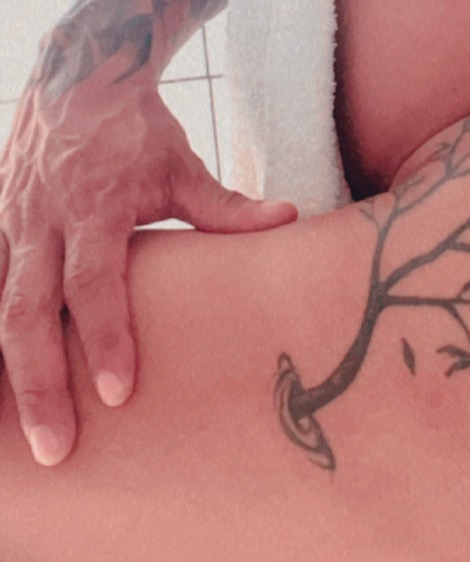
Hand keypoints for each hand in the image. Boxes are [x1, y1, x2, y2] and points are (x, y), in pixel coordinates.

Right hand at [0, 79, 296, 466]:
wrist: (77, 81)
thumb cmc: (137, 132)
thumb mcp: (184, 166)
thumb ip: (228, 207)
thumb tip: (288, 220)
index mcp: (92, 209)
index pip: (93, 286)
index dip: (105, 340)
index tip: (119, 394)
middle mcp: (40, 222)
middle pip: (25, 314)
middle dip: (37, 387)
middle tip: (57, 449)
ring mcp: (8, 225)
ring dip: (5, 376)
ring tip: (21, 438)